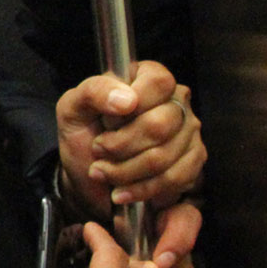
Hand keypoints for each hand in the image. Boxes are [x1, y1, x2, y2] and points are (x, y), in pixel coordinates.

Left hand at [57, 59, 203, 218]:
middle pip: (160, 124)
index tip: (105, 122)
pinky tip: (122, 189)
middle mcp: (175, 100)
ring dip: (126, 171)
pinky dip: (142, 188)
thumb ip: (93, 92)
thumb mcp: (73, 108)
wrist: (87, 173)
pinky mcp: (193, 160)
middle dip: (120, 145)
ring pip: (165, 155)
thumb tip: (127, 99)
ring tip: (103, 171)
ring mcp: (188, 130)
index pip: (158, 82)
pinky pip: (176, 177)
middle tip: (98, 149)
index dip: (130, 106)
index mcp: (147, 77)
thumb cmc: (83, 134)